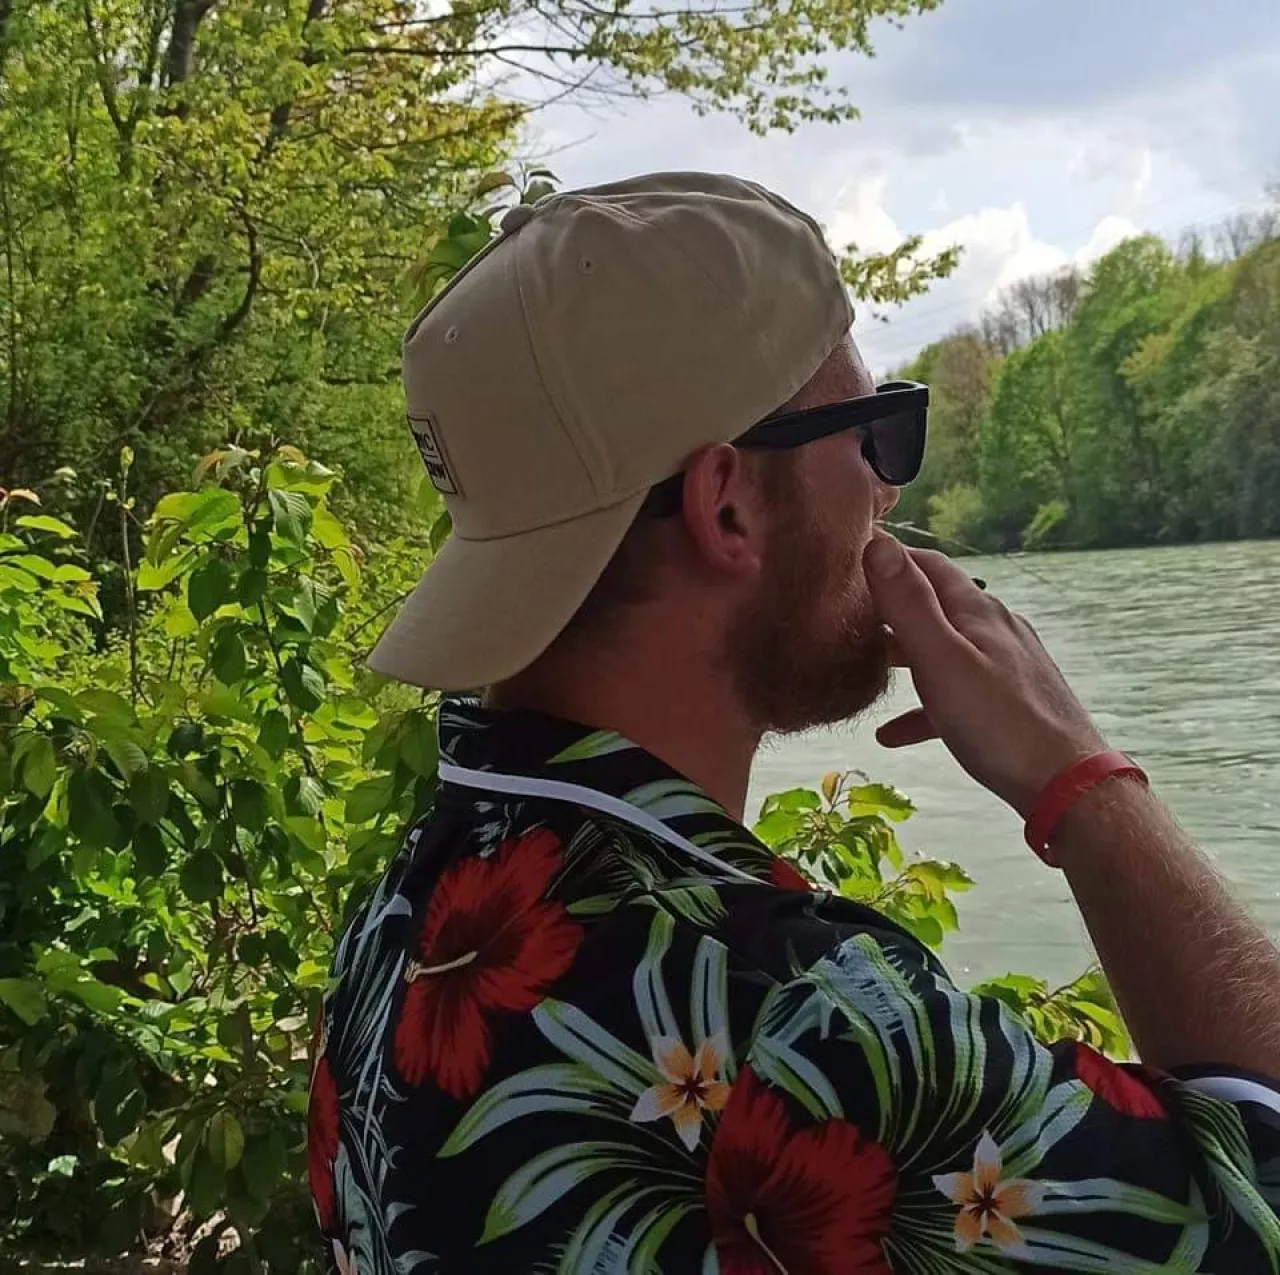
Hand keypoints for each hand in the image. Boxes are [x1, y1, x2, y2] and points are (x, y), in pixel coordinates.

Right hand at [863, 534, 1107, 814]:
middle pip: (934, 606)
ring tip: (860, 667)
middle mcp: (994, 629)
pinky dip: (921, 706)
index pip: (927, 564)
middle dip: (889, 609)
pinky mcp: (1007, 703)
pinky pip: (954, 695)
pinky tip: (891, 733)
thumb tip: (878, 543)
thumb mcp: (941, 660)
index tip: (847, 561)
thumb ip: (908, 604)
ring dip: (902, 656)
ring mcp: (1004, 666)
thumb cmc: (999, 723)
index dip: (888, 557)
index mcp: (978, 611)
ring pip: (942, 650)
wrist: (1067, 787)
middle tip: (843, 618)